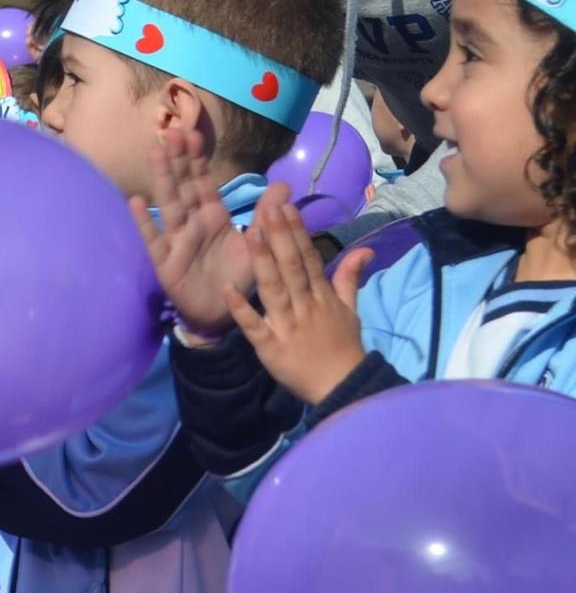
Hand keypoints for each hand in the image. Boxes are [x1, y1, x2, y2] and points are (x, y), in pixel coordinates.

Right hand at [131, 125, 257, 339]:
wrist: (221, 313)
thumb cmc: (237, 277)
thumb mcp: (259, 244)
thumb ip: (267, 216)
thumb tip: (284, 184)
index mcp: (212, 216)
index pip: (202, 182)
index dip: (197, 159)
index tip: (193, 133)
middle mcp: (191, 223)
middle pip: (183, 186)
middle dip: (178, 159)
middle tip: (173, 130)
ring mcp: (176, 240)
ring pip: (169, 204)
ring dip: (162, 178)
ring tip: (156, 152)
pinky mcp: (165, 261)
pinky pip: (153, 239)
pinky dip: (145, 222)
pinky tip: (135, 202)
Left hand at [225, 202, 371, 406]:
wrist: (342, 385)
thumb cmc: (343, 346)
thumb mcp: (351, 309)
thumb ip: (350, 277)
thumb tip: (365, 248)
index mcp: (321, 295)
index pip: (307, 258)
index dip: (297, 232)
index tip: (286, 207)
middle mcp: (304, 305)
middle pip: (291, 267)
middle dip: (280, 237)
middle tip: (268, 209)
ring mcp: (287, 325)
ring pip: (274, 289)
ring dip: (262, 262)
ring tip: (250, 234)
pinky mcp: (270, 346)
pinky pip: (254, 326)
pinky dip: (241, 309)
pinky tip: (227, 289)